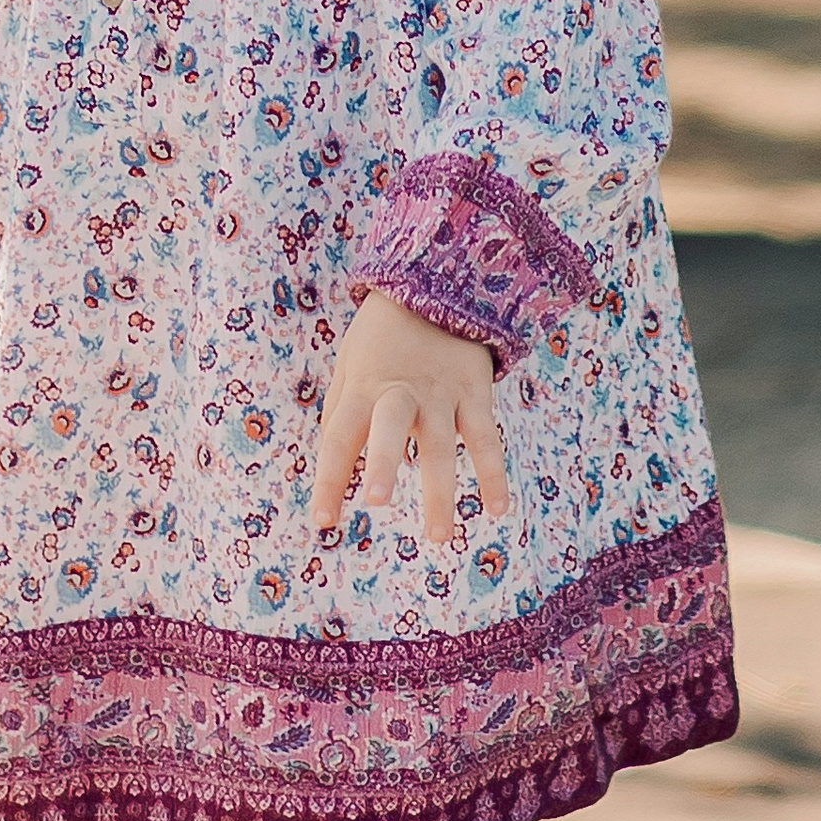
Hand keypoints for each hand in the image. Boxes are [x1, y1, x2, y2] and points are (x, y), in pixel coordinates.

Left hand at [310, 290, 509, 547]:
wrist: (437, 283)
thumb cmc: (381, 339)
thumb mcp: (349, 366)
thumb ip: (341, 413)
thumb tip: (332, 465)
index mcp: (362, 388)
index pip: (338, 438)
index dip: (329, 480)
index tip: (323, 521)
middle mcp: (400, 392)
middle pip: (389, 429)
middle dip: (382, 463)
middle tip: (376, 501)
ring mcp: (441, 393)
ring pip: (442, 445)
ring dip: (441, 492)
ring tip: (440, 537)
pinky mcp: (476, 393)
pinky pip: (486, 438)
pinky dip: (494, 474)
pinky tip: (497, 510)